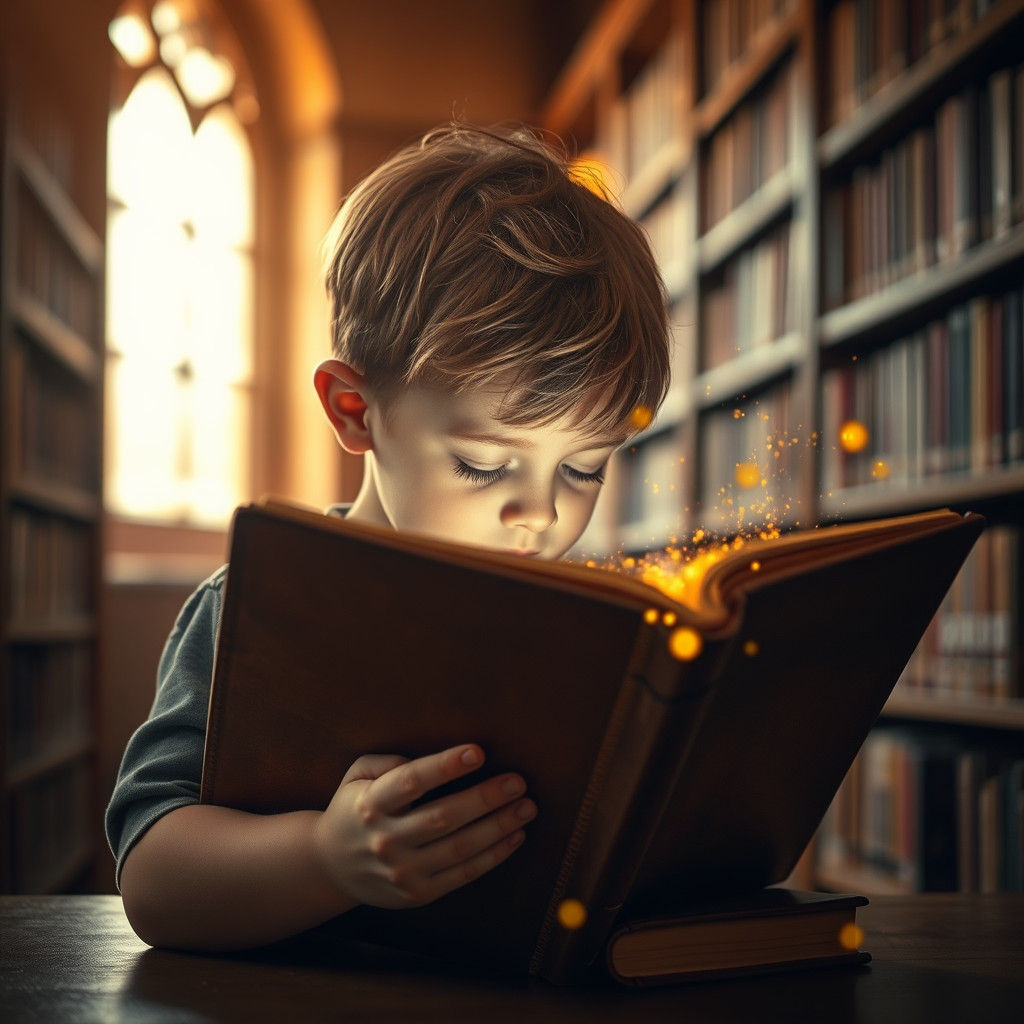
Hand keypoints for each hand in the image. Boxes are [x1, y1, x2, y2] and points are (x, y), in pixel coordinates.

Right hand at [311, 744, 536, 909]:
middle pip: (443, 817)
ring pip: (459, 848)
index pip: (410, 782)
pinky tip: (515, 836)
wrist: (331, 867)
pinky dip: (493, 856)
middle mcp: (386, 839)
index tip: (477, 752)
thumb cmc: (355, 808)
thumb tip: (429, 760)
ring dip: (498, 826)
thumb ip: (388, 761)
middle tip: (517, 782)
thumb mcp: (357, 776)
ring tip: (526, 807)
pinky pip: (463, 874)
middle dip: (485, 798)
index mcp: (371, 804)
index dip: (444, 767)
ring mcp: (402, 871)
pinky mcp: (418, 894)